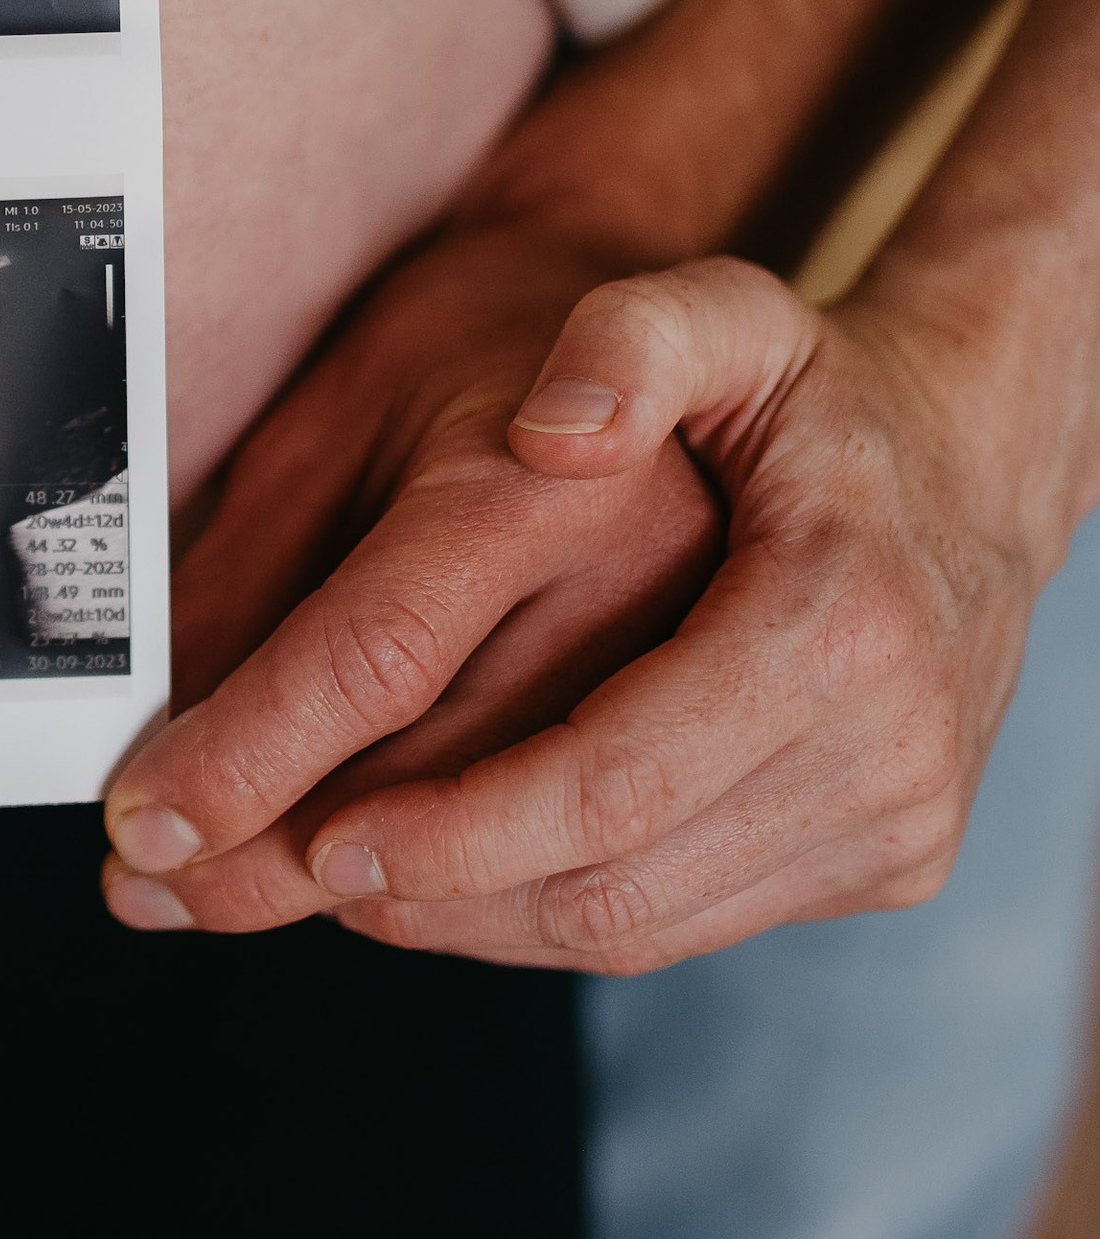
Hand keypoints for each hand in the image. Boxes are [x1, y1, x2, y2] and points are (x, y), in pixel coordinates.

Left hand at [107, 252, 1048, 970]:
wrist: (975, 468)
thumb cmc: (815, 392)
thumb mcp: (730, 311)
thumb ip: (633, 340)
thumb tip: (560, 424)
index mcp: (825, 609)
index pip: (592, 763)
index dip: (436, 820)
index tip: (294, 837)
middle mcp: (871, 732)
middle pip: (594, 874)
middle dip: (414, 890)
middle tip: (263, 869)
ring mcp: (888, 812)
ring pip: (624, 923)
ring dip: (460, 918)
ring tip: (326, 874)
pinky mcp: (882, 864)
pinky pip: (676, 927)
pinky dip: (543, 914)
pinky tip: (448, 869)